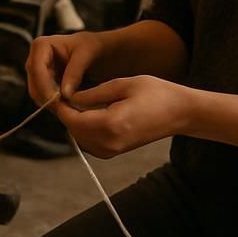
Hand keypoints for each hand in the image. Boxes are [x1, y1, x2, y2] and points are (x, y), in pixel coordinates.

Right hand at [24, 31, 105, 107]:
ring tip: (69, 109)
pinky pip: (44, 97)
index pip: (37, 69)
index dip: (44, 87)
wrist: (97, 50)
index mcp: (41, 45)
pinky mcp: (44, 83)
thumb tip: (65, 94)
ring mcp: (38, 72)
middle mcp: (35, 58)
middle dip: (47, 98)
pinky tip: (68, 107)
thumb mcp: (86, 55)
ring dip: (51, 103)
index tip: (56, 101)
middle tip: (65, 110)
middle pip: (34, 83)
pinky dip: (54, 104)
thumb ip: (75, 73)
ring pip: (37, 93)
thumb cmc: (92, 46)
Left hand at [54, 75, 191, 157]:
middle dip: (67, 113)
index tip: (57, 90)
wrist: (180, 113)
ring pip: (80, 138)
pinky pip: (90, 143)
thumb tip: (70, 98)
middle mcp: (110, 143)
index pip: (72, 119)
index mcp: (111, 124)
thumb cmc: (156, 93)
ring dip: (75, 121)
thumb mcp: (123, 84)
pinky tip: (90, 113)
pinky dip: (85, 130)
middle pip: (74, 130)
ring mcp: (113, 150)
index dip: (61, 106)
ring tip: (77, 101)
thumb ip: (94, 93)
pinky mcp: (115, 152)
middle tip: (65, 93)